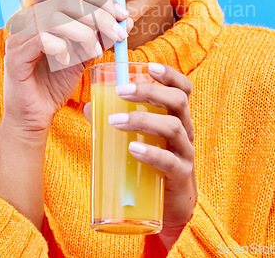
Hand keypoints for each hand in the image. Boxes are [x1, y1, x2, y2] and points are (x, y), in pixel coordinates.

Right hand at [3, 0, 133, 137]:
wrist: (34, 117)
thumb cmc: (55, 85)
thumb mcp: (84, 57)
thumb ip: (101, 38)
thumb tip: (126, 21)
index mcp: (47, 17)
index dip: (101, 1)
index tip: (123, 15)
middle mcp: (31, 21)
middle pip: (67, 2)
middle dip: (99, 16)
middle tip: (119, 34)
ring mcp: (20, 37)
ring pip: (55, 18)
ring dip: (83, 33)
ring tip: (95, 52)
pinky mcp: (15, 56)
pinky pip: (40, 39)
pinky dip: (60, 47)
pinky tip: (67, 61)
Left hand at [83, 62, 196, 248]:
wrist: (169, 207)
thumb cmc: (152, 163)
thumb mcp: (139, 136)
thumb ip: (117, 120)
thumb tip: (89, 106)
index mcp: (176, 116)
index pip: (182, 88)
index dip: (169, 74)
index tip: (149, 67)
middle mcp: (185, 130)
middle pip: (177, 101)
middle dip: (150, 91)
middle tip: (122, 91)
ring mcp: (185, 152)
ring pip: (174, 127)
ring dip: (143, 120)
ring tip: (115, 120)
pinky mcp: (180, 176)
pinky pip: (169, 161)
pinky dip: (151, 152)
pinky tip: (133, 148)